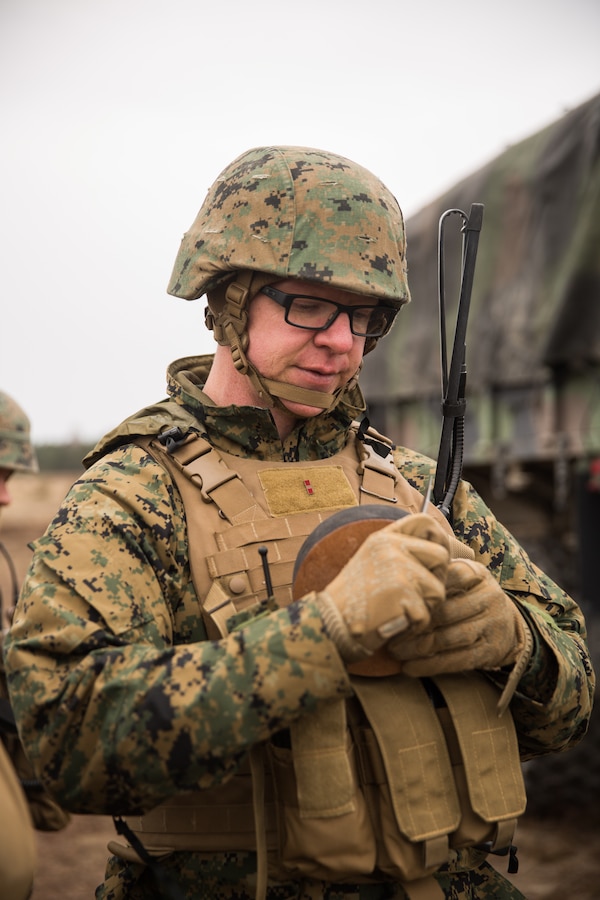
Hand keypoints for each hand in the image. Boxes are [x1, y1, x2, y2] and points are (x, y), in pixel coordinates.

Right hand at [315, 513, 450, 661]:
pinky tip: (394, 623)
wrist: (330, 624)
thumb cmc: (355, 599)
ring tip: (400, 611)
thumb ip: (404, 553)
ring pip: (438, 589)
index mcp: (384, 538)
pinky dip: (414, 625)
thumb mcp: (374, 563)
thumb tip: (455, 552)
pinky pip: (427, 614)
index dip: (439, 539)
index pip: (425, 522)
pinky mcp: (401, 594)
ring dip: (425, 607)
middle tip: (417, 595)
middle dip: (437, 579)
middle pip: (441, 556)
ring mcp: (397, 569)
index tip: (435, 560)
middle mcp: (391, 547)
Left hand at [387, 558, 529, 674]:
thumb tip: (391, 583)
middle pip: (445, 612)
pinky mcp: (491, 650)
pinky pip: (458, 660)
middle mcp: (488, 596)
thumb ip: (435, 577)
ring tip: (396, 651)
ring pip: (450, 638)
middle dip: (414, 625)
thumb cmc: (470, 597)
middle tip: (389, 633)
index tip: (394, 604)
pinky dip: (431, 665)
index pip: (444, 580)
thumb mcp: (460, 578)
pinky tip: (410, 667)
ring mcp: (492, 624)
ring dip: (419, 647)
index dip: (418, 594)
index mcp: (476, 574)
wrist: (507, 624)